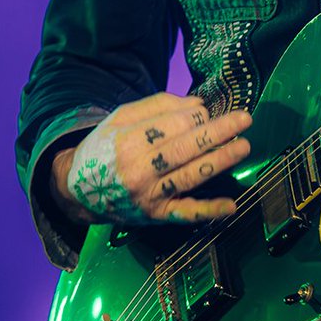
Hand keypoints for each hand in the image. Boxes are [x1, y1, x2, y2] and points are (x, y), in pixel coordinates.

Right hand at [50, 92, 250, 225]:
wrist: (76, 190)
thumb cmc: (105, 147)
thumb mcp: (121, 117)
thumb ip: (158, 106)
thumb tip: (198, 104)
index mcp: (128, 141)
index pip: (171, 125)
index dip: (196, 115)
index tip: (209, 110)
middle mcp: (138, 170)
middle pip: (184, 147)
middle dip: (217, 132)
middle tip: (244, 119)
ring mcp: (148, 196)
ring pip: (189, 176)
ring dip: (220, 161)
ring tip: (243, 146)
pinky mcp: (156, 216)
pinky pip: (185, 214)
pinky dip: (209, 211)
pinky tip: (231, 206)